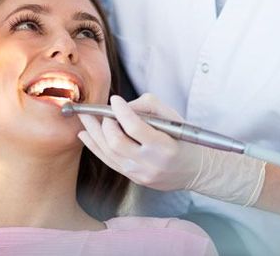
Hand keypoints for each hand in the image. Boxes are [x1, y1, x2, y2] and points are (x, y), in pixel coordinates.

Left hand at [78, 94, 265, 205]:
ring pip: (108, 153)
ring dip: (93, 133)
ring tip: (85, 118)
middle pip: (116, 142)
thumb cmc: (184, 140)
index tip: (115, 99)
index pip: (135, 127)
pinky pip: (108, 162)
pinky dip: (94, 146)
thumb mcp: (174, 117)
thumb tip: (123, 106)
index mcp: (164, 147)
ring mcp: (140, 174)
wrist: (194, 170)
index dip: (121, 111)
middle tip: (97, 110)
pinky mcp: (133, 178)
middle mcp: (150, 164)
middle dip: (102, 123)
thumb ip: (149, 106)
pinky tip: (86, 135)